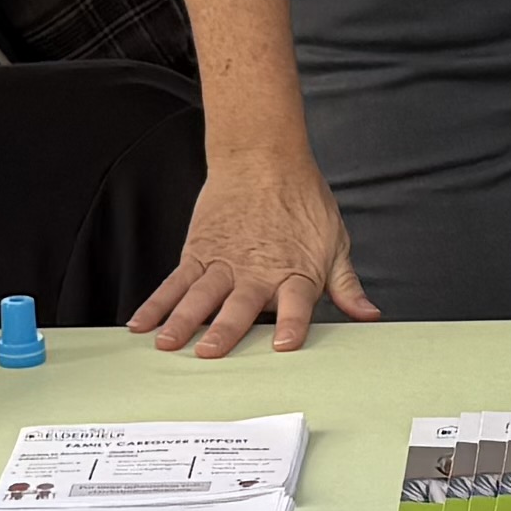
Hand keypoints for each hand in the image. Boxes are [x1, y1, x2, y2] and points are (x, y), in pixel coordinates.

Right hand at [129, 147, 376, 357]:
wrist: (263, 157)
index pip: (296, 304)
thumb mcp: (334, 243)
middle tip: (210, 352)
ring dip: (182, 321)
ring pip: (199, 296)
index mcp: (295, 273)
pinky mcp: (198, 254)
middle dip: (225, 330)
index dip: (292, 324)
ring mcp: (223, 264)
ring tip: (167, 344)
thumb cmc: (301, 201)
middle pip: (240, 305)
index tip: (285, 345)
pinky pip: (174, 283)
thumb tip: (368, 315)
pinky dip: (156, 304)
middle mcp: (256, 272)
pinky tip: (141, 324)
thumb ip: (346, 285)